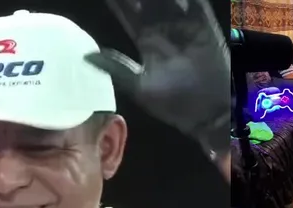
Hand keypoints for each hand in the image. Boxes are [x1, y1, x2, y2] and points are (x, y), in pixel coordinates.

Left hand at [86, 0, 229, 154]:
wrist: (206, 112)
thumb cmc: (172, 102)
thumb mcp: (138, 86)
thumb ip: (115, 67)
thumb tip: (85, 57)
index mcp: (146, 41)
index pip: (128, 13)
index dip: (118, 2)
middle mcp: (163, 29)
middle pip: (146, 2)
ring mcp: (184, 25)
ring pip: (167, 0)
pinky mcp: (204, 24)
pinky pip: (194, 5)